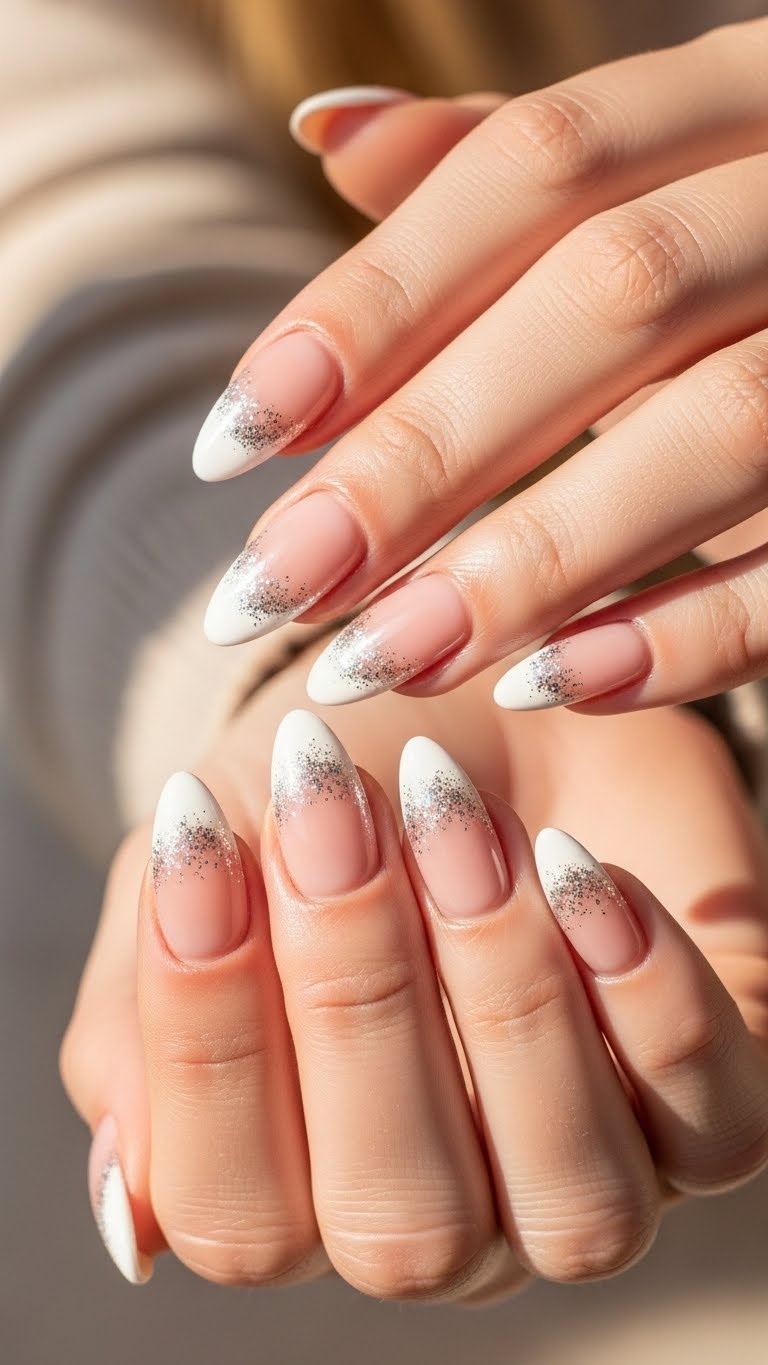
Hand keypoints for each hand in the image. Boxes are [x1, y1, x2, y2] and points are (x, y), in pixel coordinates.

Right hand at [60, 661, 767, 1295]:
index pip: (241, 1217)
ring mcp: (588, 1174)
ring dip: (507, 999)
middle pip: (406, 1225)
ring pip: (574, 1201)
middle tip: (330, 810)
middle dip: (360, 1002)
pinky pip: (717, 1124)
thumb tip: (126, 1208)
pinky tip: (576, 866)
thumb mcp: (212, 872)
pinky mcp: (716, 1110)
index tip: (196, 838)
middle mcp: (450, 1213)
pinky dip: (648, 998)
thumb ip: (139, 1030)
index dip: (210, 1042)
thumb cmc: (329, 795)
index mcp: (301, 1188)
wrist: (469, 706)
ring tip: (458, 825)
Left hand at [195, 19, 767, 714]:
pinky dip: (688, 631)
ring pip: (716, 427)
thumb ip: (513, 171)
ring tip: (383, 653)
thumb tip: (327, 132)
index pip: (539, 165)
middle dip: (425, 451)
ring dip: (533, 558)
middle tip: (279, 581)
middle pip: (611, 298)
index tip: (237, 436)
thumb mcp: (660, 172)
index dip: (377, 301)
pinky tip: (547, 683)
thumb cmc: (759, 244)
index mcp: (744, 97)